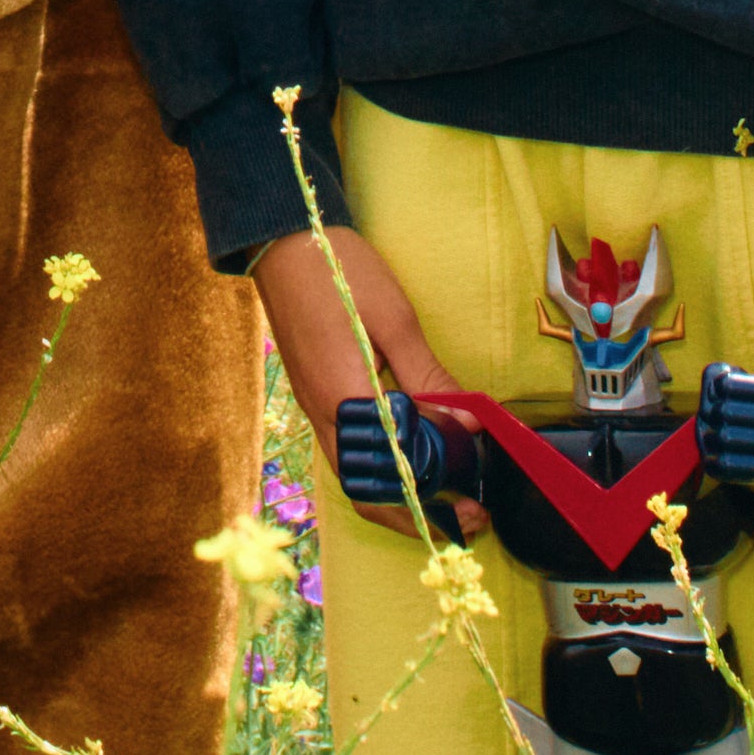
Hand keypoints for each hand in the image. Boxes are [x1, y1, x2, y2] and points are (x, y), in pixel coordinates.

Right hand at [250, 228, 475, 541]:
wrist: (281, 238)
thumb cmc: (337, 270)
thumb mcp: (395, 320)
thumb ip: (430, 377)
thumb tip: (469, 424)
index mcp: (344, 400)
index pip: (390, 476)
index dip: (432, 499)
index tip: (472, 503)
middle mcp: (324, 415)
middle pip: (367, 494)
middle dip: (417, 515)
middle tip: (465, 513)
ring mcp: (315, 408)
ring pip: (357, 476)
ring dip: (400, 496)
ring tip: (446, 490)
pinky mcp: (316, 396)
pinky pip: (350, 450)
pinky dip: (384, 468)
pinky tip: (413, 453)